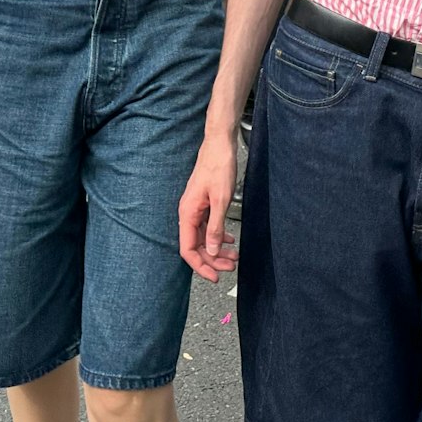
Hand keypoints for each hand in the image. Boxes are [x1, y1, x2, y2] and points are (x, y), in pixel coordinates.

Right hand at [178, 130, 239, 281]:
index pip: (188, 249)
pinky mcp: (203, 204)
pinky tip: (229, 241)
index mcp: (187, 213)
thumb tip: (213, 250)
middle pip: (197, 246)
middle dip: (213, 260)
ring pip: (205, 237)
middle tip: (231, 267)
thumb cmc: (218, 166)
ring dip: (218, 249)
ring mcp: (196, 209)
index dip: (200, 266)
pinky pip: (209, 227)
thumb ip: (216, 227)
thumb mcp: (221, 200)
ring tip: (234, 257)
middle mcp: (188, 213)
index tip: (214, 276)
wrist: (219, 145)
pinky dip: (219, 236)